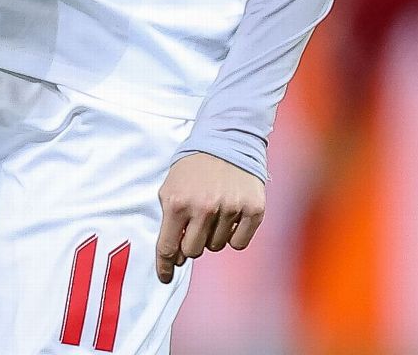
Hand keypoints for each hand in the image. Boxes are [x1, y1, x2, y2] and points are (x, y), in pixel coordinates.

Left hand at [155, 153, 264, 282]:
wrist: (227, 139)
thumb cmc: (194, 166)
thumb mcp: (171, 186)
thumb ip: (169, 220)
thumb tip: (173, 256)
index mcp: (178, 202)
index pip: (168, 247)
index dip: (165, 267)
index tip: (165, 277)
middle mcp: (203, 208)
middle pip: (192, 252)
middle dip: (191, 243)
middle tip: (195, 225)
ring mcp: (229, 209)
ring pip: (216, 247)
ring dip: (212, 235)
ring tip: (214, 210)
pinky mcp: (252, 210)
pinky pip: (238, 244)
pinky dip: (234, 235)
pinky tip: (231, 216)